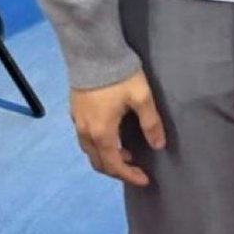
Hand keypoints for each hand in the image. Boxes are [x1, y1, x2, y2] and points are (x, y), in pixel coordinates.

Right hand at [70, 69, 165, 185]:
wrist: (94, 53)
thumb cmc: (120, 76)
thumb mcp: (142, 97)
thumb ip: (151, 123)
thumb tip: (158, 146)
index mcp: (102, 133)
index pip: (114, 165)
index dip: (129, 176)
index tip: (144, 180)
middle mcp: (86, 132)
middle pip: (98, 162)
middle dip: (117, 170)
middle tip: (135, 168)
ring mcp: (77, 122)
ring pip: (89, 151)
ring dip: (106, 157)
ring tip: (125, 152)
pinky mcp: (74, 111)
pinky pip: (84, 138)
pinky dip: (97, 145)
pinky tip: (109, 134)